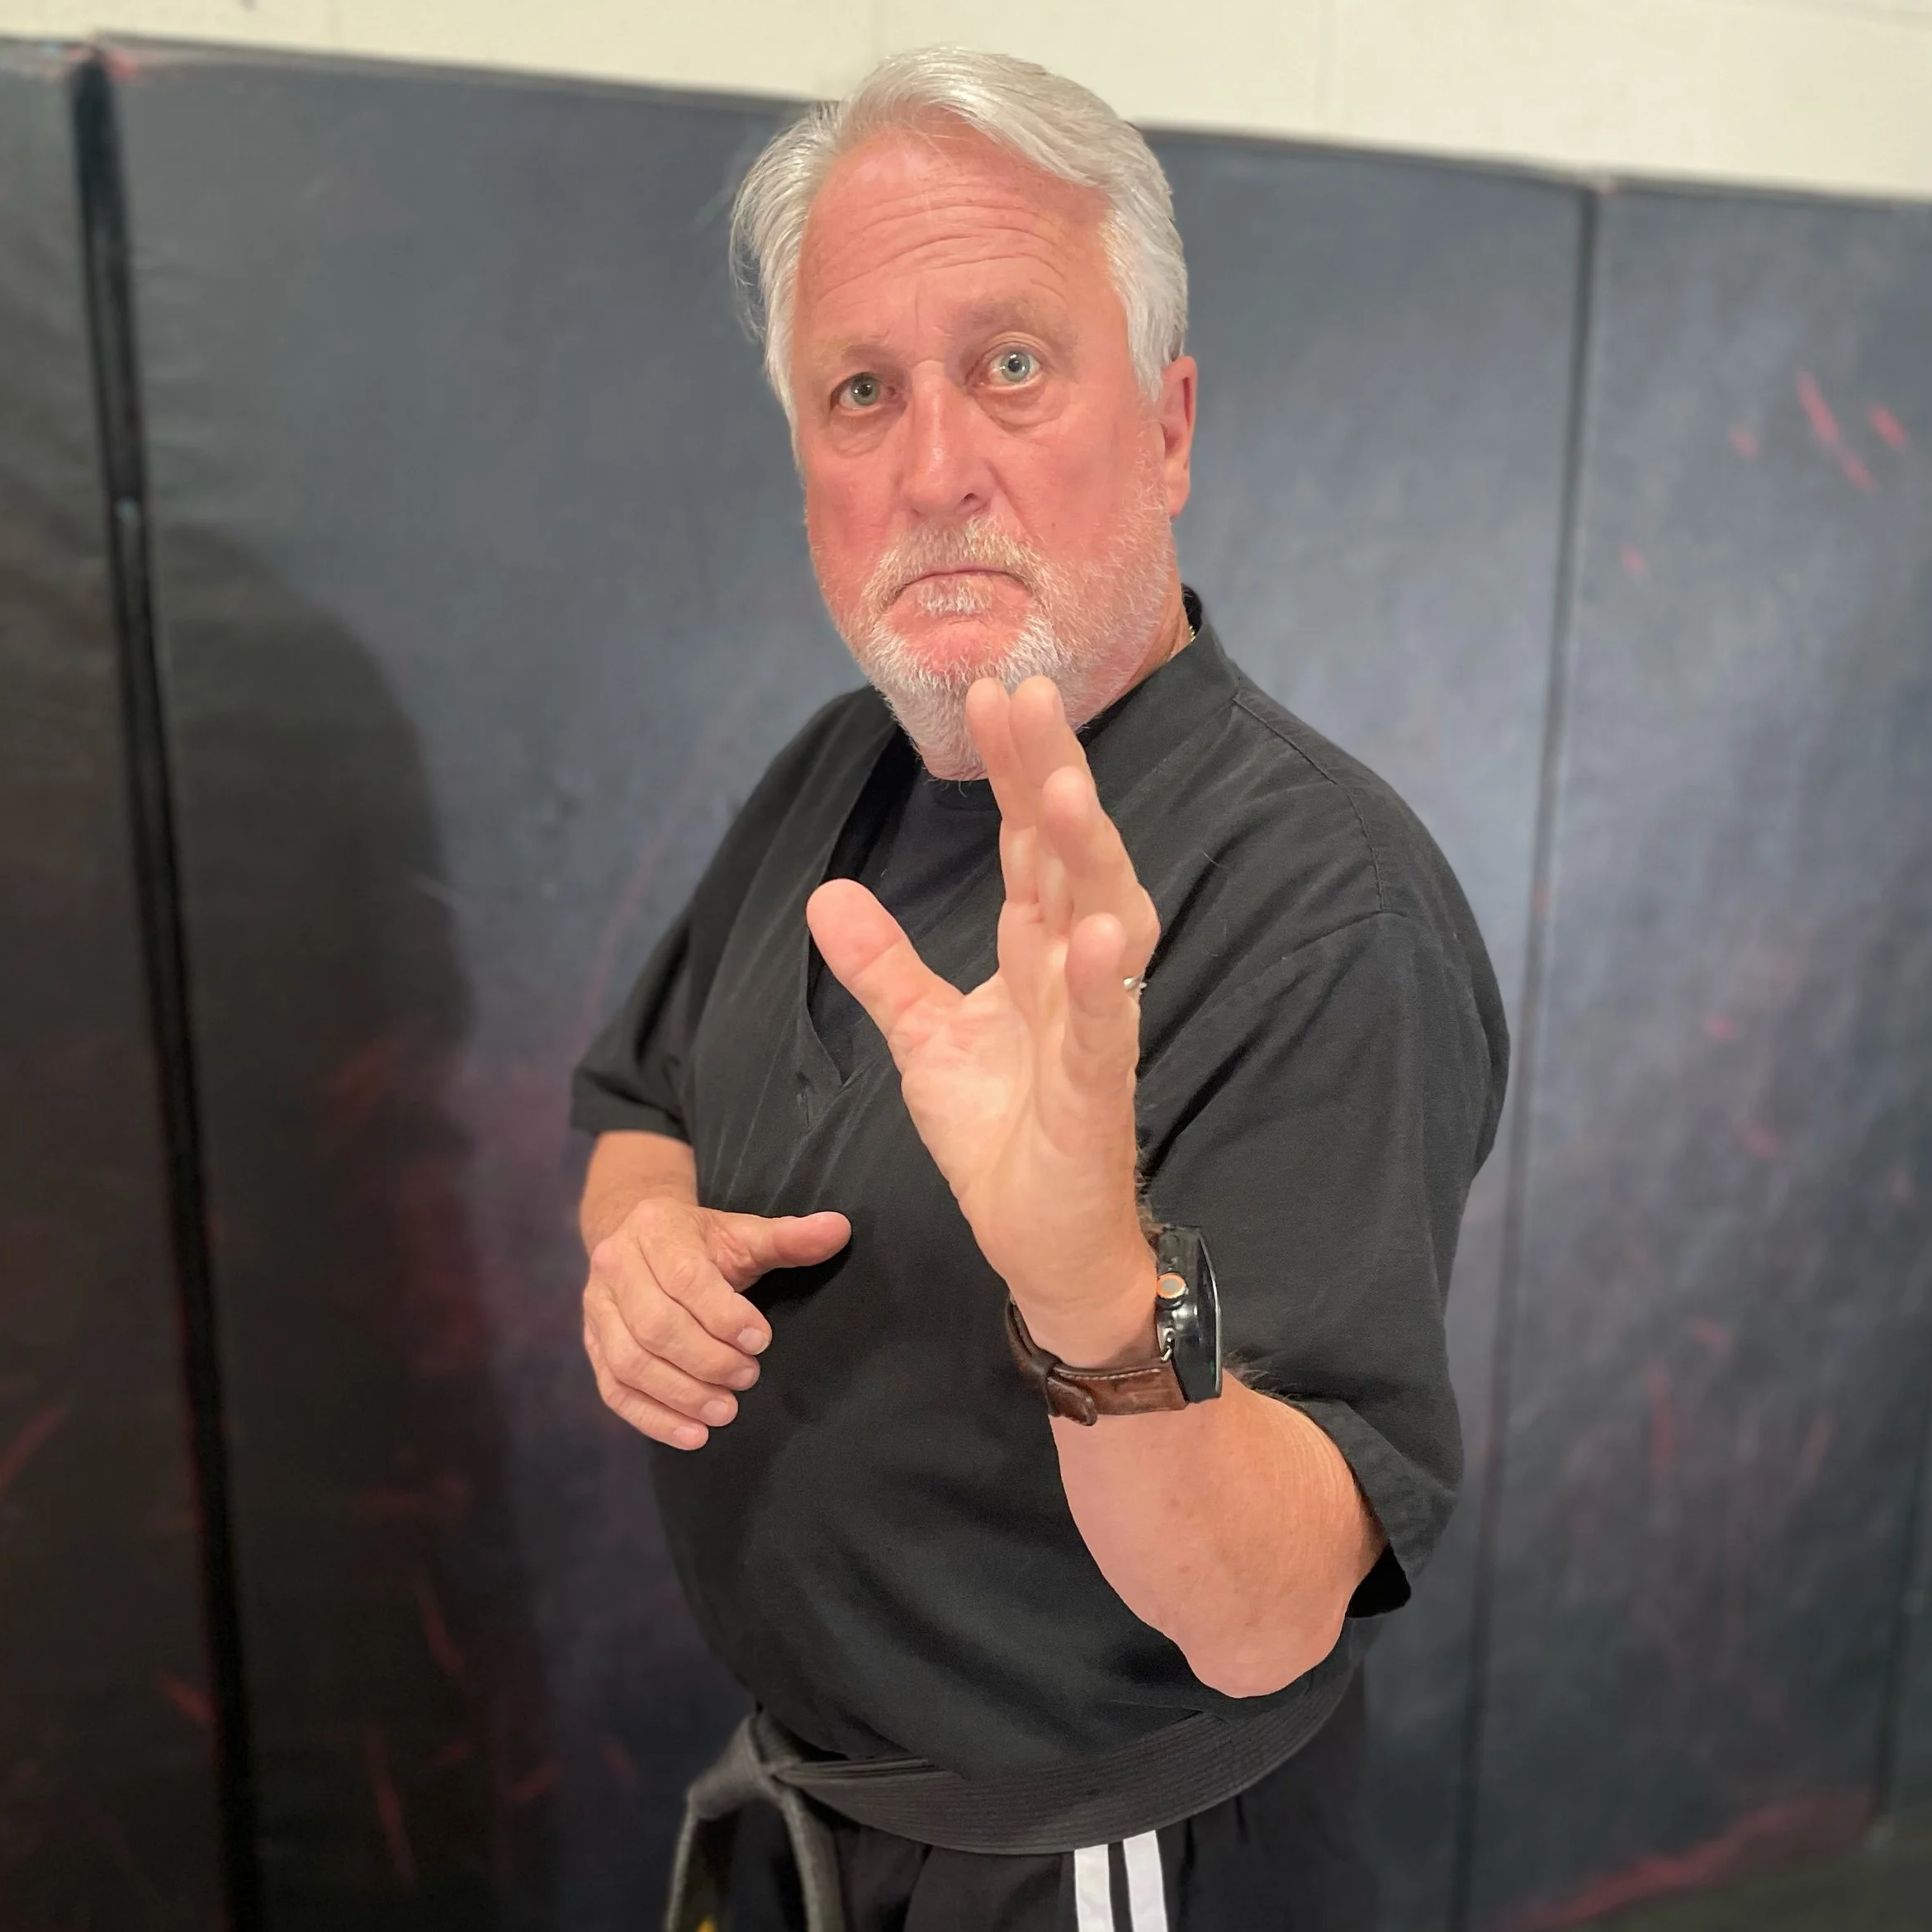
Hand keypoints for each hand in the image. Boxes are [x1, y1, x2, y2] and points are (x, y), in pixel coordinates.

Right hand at [583, 1195, 849, 1448]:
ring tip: (726, 1411)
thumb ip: (789, 1238)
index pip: (685, 1278)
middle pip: (655, 1326)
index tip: (761, 1341)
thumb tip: (839, 1229)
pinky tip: (693, 1436)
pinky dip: (652, 1418)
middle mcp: (615, 1267)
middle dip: (706, 1359)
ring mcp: (597, 1310)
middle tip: (748, 1378)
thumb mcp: (742, 1233)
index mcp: (655, 1230)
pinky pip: (614, 1390)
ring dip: (680, 1394)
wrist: (636, 1236)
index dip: (724, 1315)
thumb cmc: (701, 1242)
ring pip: (630, 1362)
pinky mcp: (593, 1346)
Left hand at [805, 676, 1158, 1364]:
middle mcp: (1076, 975)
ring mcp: (1094, 1030)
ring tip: (1064, 789)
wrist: (1043, 1243)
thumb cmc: (1004, 1137)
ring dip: (1088, 857)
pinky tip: (1094, 933)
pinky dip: (1100, 982)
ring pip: (1105, 923)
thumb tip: (826, 893)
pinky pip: (1104, 1029)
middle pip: (1068, 856)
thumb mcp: (923, 1039)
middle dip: (1051, 775)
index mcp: (1036, 953)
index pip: (1024, 842)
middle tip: (1030, 692)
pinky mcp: (1096, 1095)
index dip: (1012, 768)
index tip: (995, 688)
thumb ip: (883, 967)